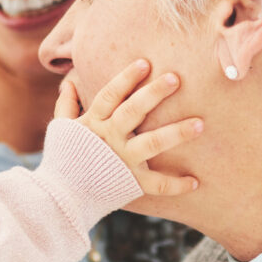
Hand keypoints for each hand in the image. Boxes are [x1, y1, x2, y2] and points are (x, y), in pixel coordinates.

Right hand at [56, 59, 202, 196]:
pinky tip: (195, 182)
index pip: (110, 95)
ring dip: (177, 133)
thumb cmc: (63, 161)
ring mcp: (122, 160)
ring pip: (152, 143)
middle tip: (175, 78)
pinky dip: (176, 185)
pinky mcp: (130, 183)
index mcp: (93, 123)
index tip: (144, 63)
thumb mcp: (61, 130)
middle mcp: (109, 138)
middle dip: (153, 93)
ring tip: (200, 124)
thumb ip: (66, 106)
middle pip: (133, 111)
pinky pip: (157, 184)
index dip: (126, 78)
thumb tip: (68, 82)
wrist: (61, 198)